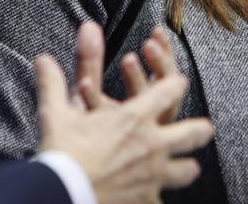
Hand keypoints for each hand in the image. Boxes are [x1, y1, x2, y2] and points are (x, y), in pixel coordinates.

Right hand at [36, 22, 214, 203]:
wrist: (62, 195)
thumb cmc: (60, 153)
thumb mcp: (55, 113)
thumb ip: (53, 81)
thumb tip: (42, 57)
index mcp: (135, 117)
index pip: (170, 90)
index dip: (176, 83)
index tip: (177, 82)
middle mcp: (153, 144)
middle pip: (193, 133)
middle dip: (200, 129)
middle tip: (205, 128)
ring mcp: (154, 176)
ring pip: (186, 170)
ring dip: (186, 166)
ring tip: (188, 167)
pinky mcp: (147, 201)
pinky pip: (162, 199)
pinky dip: (158, 197)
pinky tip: (154, 197)